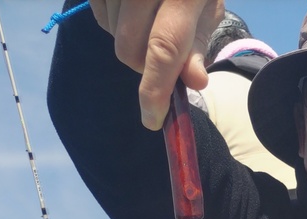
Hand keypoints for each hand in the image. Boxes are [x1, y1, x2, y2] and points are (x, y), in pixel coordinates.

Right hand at [89, 0, 224, 128]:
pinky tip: (132, 10)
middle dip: (145, 67)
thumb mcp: (207, 5)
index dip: (155, 89)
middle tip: (163, 58)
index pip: (163, 48)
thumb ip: (198, 43)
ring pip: (113, 36)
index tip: (152, 119)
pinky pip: (100, 16)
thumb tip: (194, 82)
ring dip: (131, 43)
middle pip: (130, 50)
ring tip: (149, 21)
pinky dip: (115, 23)